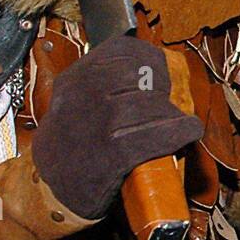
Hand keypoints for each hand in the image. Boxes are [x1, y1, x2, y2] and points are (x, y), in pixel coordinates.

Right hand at [32, 35, 203, 219]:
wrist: (51, 188)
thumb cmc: (72, 144)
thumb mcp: (72, 103)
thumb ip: (102, 83)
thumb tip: (154, 71)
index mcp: (75, 79)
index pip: (121, 50)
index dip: (149, 59)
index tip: (159, 71)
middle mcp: (83, 96)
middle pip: (140, 76)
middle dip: (160, 87)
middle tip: (165, 103)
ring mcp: (99, 124)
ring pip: (151, 105)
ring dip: (171, 113)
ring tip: (175, 122)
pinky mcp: (114, 154)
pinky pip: (157, 135)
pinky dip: (180, 131)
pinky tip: (188, 131)